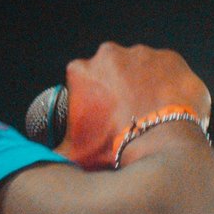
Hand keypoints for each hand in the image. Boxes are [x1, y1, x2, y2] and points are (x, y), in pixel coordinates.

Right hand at [60, 43, 213, 168]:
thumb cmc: (113, 151)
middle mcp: (110, 54)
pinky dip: (171, 86)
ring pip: (142, 68)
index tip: (104, 115)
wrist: (159, 149)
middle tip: (129, 116)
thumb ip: (53, 149)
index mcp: (81, 71)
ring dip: (146, 85)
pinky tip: (172, 108)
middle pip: (114, 70)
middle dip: (120, 88)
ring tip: (153, 114)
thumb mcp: (72, 152)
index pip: (84, 79)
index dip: (94, 99)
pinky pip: (170, 71)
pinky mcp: (172, 59)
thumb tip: (42, 159)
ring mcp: (143, 54)